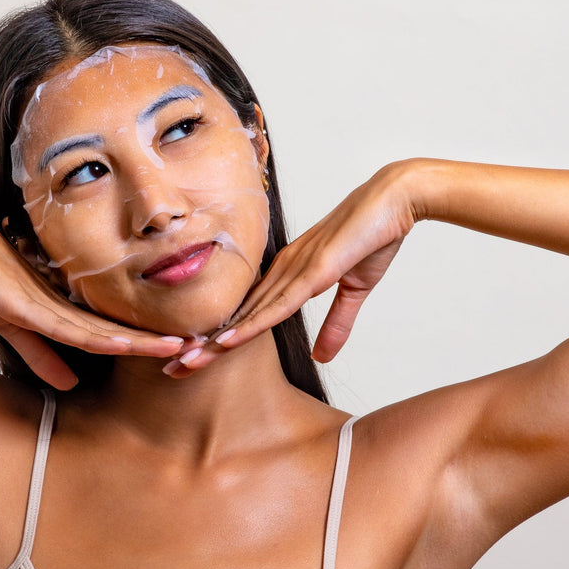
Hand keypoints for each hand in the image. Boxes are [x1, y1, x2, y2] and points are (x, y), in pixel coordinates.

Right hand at [0, 201, 185, 389]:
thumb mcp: (11, 323)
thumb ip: (40, 353)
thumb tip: (70, 385)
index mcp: (65, 307)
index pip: (113, 332)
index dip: (146, 344)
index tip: (180, 351)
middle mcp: (65, 303)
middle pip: (120, 330)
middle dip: (158, 342)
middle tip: (200, 350)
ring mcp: (50, 302)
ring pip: (105, 330)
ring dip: (143, 341)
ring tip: (181, 348)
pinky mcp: (29, 305)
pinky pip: (71, 327)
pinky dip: (100, 338)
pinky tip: (127, 345)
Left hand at [173, 162, 420, 375]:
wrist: (395, 199)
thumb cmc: (374, 235)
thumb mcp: (355, 290)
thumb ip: (336, 323)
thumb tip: (322, 357)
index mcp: (290, 272)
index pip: (249, 313)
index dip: (221, 338)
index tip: (195, 360)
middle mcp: (283, 270)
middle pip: (238, 316)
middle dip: (205, 345)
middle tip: (173, 370)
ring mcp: (295, 269)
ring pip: (248, 315)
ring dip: (216, 342)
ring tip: (185, 364)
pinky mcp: (313, 270)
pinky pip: (275, 304)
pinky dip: (249, 325)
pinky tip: (225, 341)